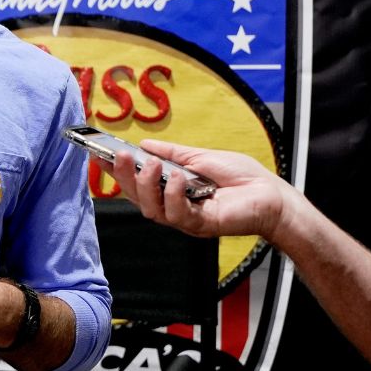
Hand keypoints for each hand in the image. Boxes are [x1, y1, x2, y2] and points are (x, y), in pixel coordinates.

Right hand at [103, 139, 290, 240]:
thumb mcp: (200, 157)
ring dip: (147, 185)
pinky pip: (178, 215)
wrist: (272, 195)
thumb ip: (172, 152)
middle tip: (119, 156)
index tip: (98, 154)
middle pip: (137, 199)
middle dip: (124, 178)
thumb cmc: (242, 178)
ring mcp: (186, 219)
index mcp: (171, 191)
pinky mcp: (200, 226)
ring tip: (152, 165)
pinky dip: (174, 195)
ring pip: (152, 209)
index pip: (136, 183)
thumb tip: (145, 144)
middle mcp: (174, 207)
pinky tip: (179, 178)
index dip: (116, 172)